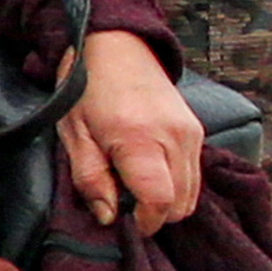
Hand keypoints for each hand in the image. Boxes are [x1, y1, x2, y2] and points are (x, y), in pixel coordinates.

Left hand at [62, 30, 206, 233]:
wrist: (118, 47)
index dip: (145, 222)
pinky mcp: (197, 130)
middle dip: (155, 216)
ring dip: (168, 202)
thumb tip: (109, 218)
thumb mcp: (74, 136)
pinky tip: (150, 175)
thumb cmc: (87, 90)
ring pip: (193, 193)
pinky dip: (177, 185)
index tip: (125, 224)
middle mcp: (175, 137)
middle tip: (126, 208)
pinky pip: (195, 174)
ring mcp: (191, 133)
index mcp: (141, 140)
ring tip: (136, 190)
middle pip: (181, 203)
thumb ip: (91, 180)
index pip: (160, 200)